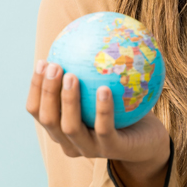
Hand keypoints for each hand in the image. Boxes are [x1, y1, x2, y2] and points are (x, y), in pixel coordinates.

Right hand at [26, 60, 170, 186]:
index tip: (43, 61)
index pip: (38, 110)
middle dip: (47, 92)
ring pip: (70, 127)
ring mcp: (90, 149)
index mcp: (62, 129)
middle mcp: (71, 142)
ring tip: (72, 75)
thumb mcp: (108, 91)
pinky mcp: (112, 150)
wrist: (151, 141)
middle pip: (48, 119)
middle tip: (54, 65)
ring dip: (68, 100)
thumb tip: (87, 36)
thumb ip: (92, 74)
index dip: (35, 87)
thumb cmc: (126, 111)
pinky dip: (102, 109)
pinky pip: (104, 129)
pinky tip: (105, 89)